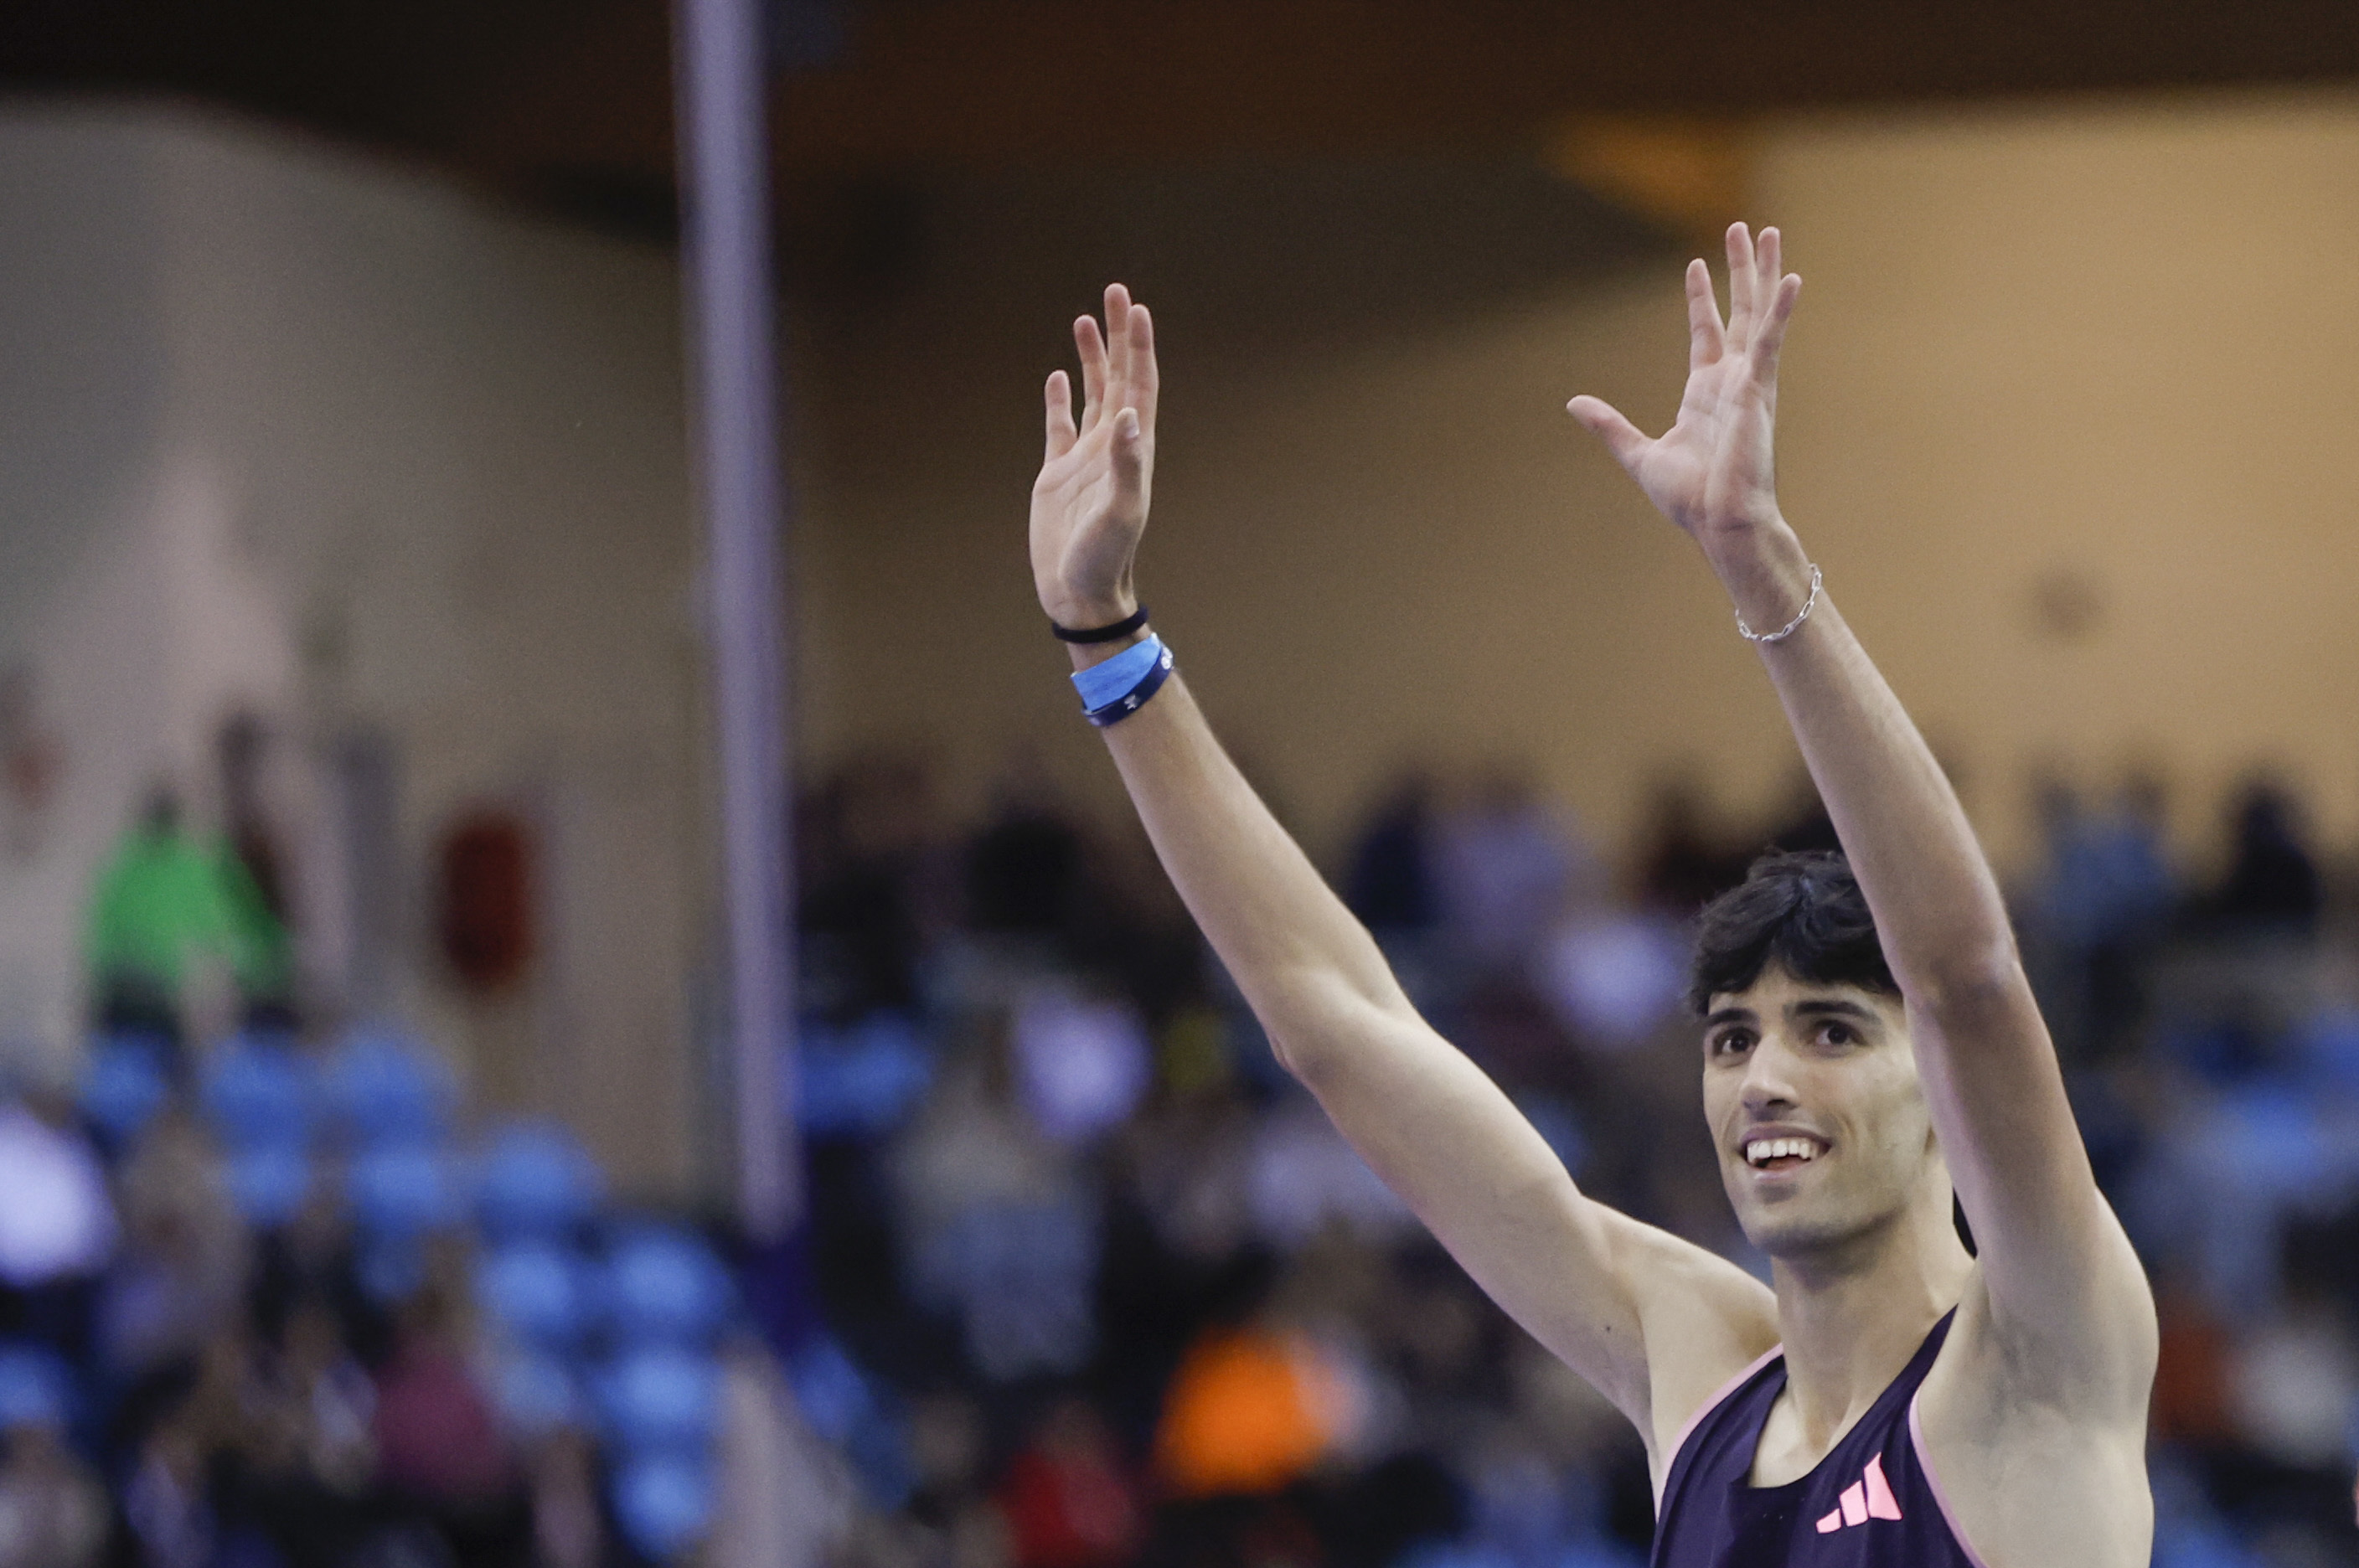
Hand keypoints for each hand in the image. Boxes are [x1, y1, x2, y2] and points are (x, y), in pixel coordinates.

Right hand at [1032, 284, 1157, 628]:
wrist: (1079, 593)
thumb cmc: (1104, 559)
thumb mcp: (1120, 512)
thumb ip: (1126, 465)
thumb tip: (1128, 416)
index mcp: (1132, 450)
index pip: (1138, 385)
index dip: (1138, 347)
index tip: (1135, 308)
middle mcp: (1113, 447)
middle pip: (1117, 378)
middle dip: (1117, 336)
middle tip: (1114, 291)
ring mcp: (1085, 459)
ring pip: (1090, 395)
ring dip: (1090, 358)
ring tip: (1084, 319)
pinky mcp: (1058, 474)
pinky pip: (1060, 426)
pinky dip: (1059, 399)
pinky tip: (1056, 375)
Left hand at [1568, 224, 1799, 557]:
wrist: (1720, 524)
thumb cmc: (1691, 498)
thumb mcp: (1638, 454)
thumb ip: (1608, 425)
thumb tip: (1574, 403)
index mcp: (1706, 393)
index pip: (1706, 331)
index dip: (1701, 297)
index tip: (1696, 264)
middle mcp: (1731, 381)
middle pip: (1739, 311)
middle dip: (1741, 270)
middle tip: (1744, 229)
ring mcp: (1748, 383)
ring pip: (1759, 314)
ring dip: (1765, 273)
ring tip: (1770, 232)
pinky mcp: (1758, 391)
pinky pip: (1770, 343)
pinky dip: (1781, 312)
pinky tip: (1794, 279)